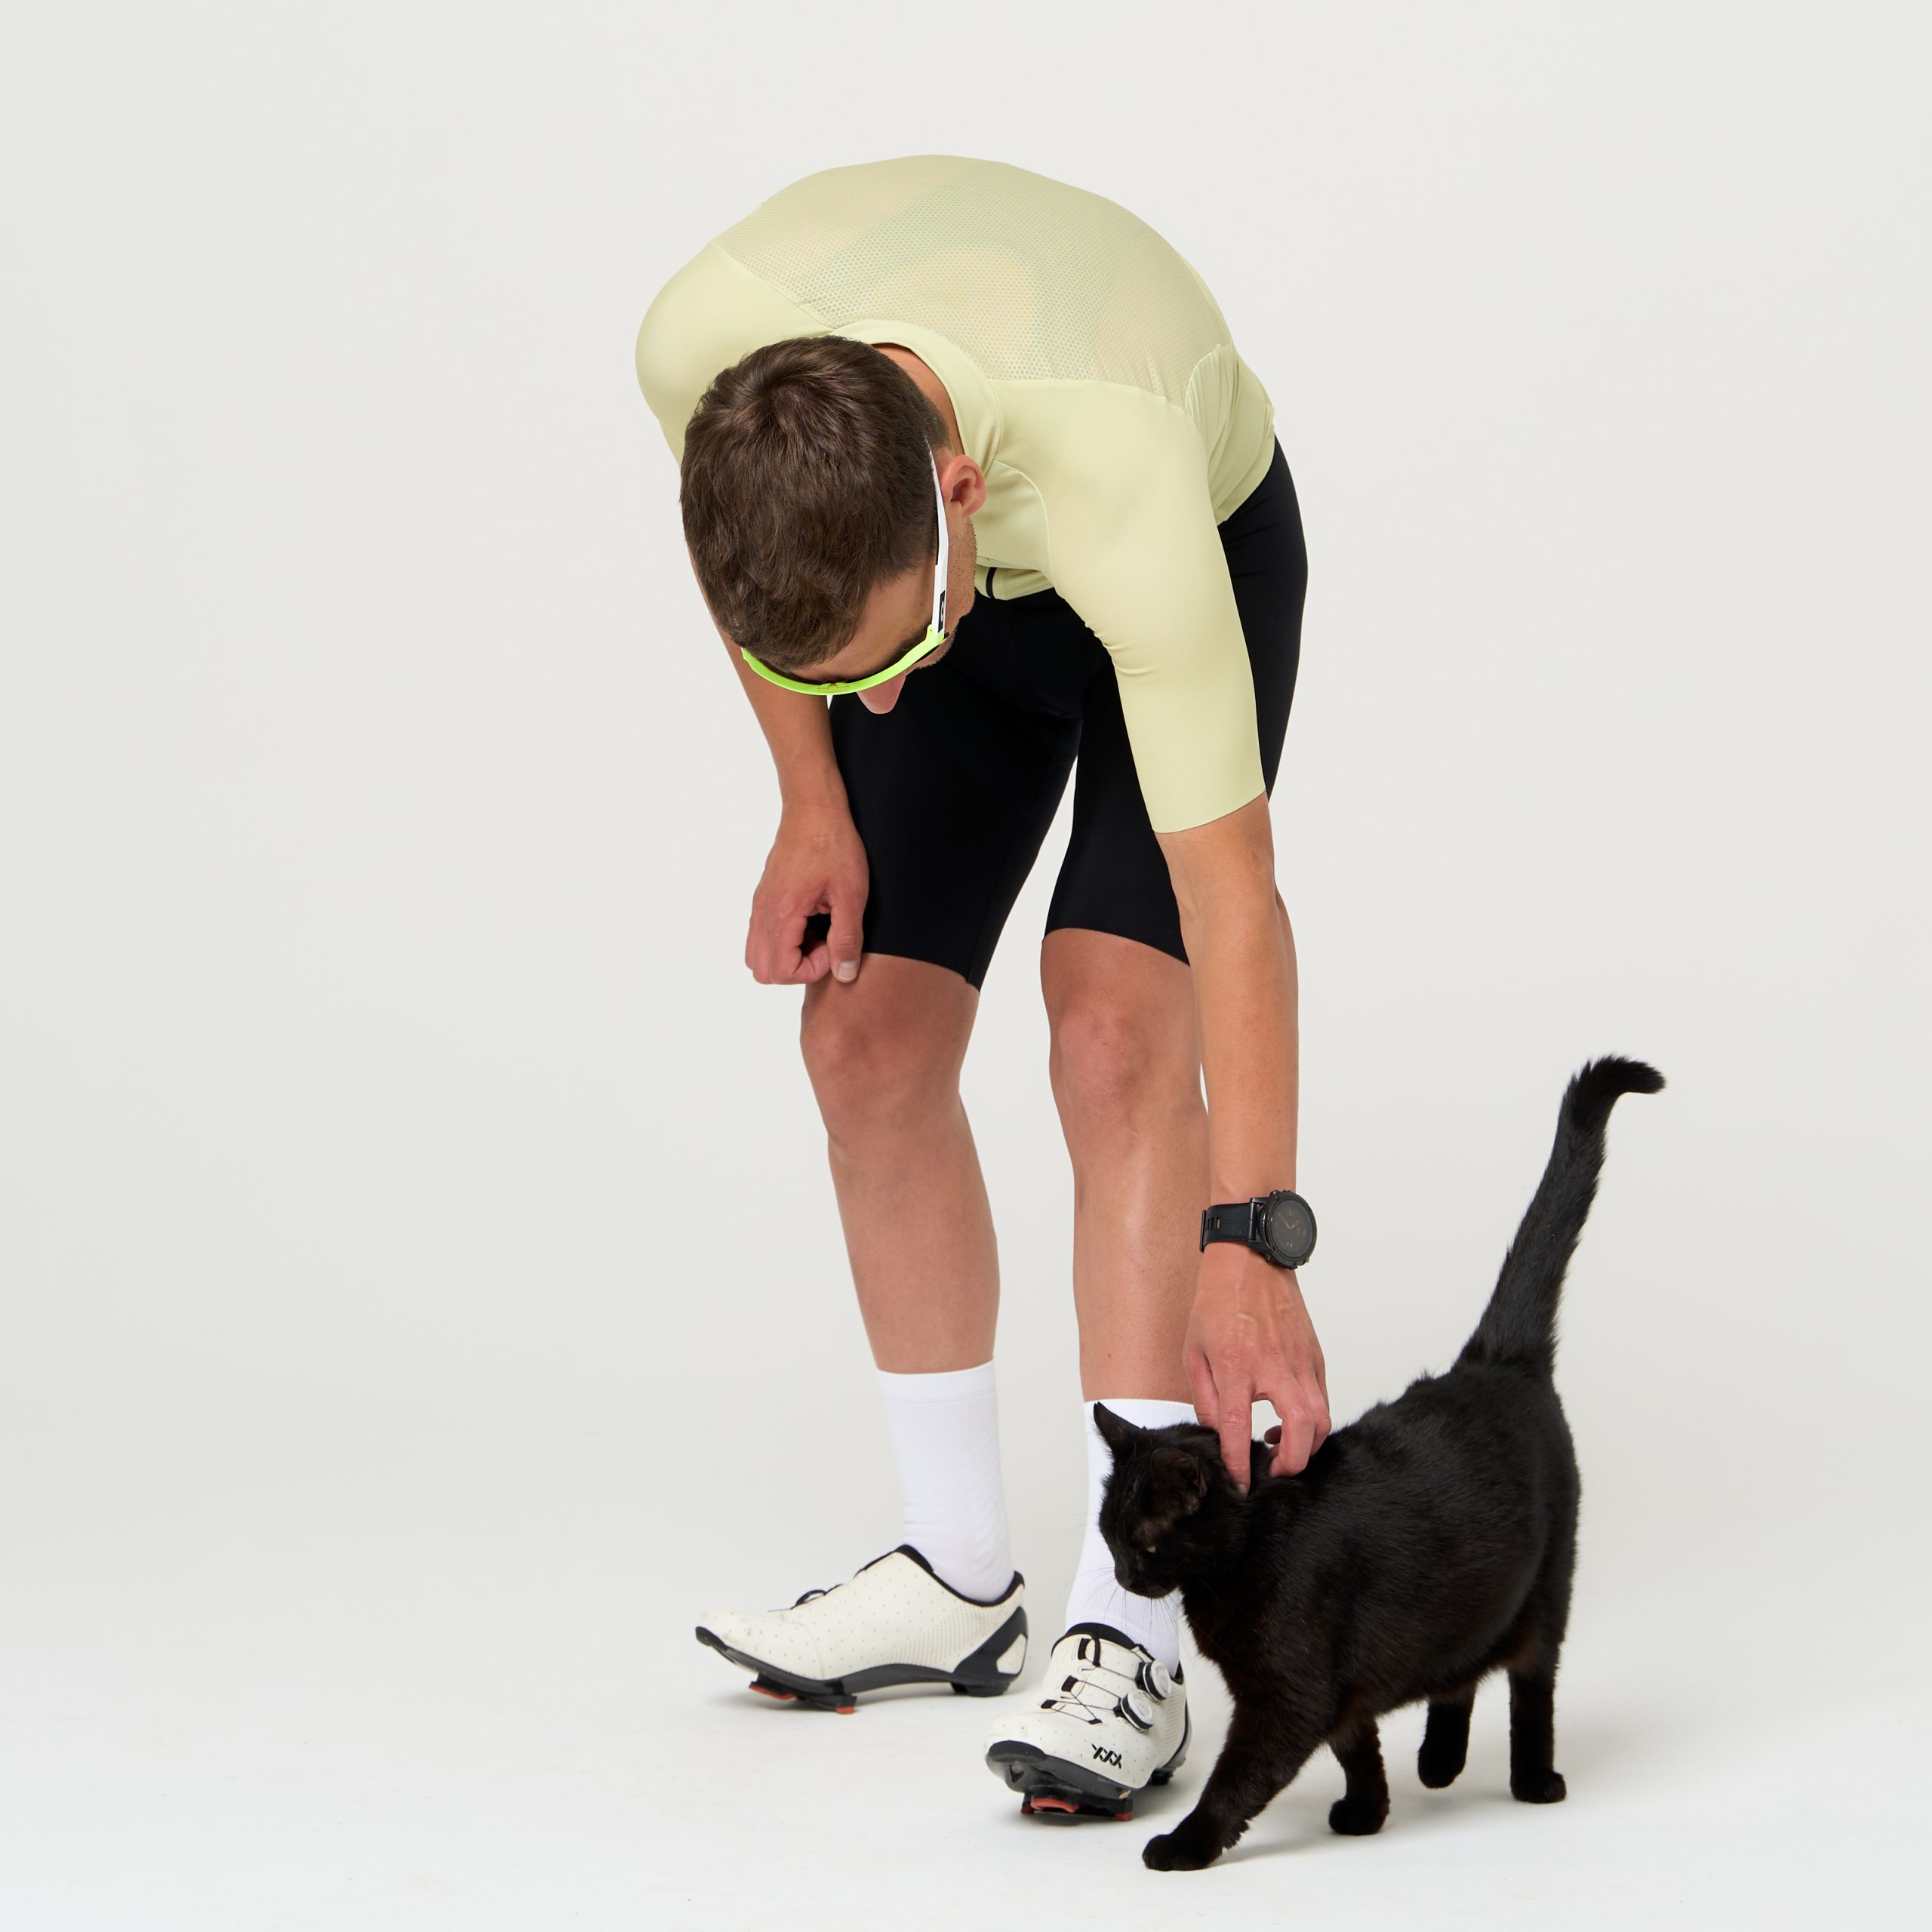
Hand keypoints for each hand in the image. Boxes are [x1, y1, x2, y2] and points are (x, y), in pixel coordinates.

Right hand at [744, 806, 868, 985]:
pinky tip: (810, 919)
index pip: (781, 972)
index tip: (833, 944)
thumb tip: (844, 974)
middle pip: (762, 971)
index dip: (813, 969)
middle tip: (824, 943)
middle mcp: (762, 912)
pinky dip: (783, 939)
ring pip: (757, 955)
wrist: (814, 808)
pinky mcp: (763, 896)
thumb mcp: (851, 894)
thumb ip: (847, 938)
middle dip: (797, 968)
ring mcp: (760, 904)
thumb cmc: (834, 845)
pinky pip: (761, 934)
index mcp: (781, 913)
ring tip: (817, 932)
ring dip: (788, 955)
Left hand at [1184, 1244, 1329, 1487]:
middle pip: (1300, 1429)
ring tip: (1279, 1447)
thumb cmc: (1216, 1302)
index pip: (1238, 1427)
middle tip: (1274, 1472)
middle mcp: (1273, 1365)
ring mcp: (1300, 1361)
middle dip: (1293, 1463)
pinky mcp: (1315, 1356)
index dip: (1239, 1463)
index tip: (1241, 1484)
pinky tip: (1287, 1419)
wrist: (1250, 1260)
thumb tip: (1218, 1433)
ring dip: (1306, 1445)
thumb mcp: (1193, 1350)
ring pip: (1321, 1418)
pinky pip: (1323, 1399)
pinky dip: (1311, 1420)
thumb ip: (1205, 1397)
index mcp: (1235, 1364)